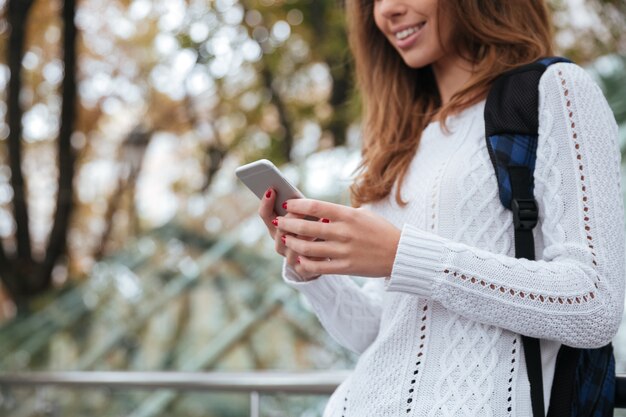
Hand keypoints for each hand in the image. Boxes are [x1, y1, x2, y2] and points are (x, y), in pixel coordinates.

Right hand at [257, 189, 326, 280]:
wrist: (324, 256)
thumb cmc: (315, 227)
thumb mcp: (307, 215)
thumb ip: (301, 206)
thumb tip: (294, 195)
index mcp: (276, 228)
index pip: (265, 215)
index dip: (266, 203)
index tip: (272, 189)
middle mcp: (280, 243)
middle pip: (279, 230)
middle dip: (290, 218)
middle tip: (300, 209)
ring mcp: (290, 258)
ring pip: (293, 246)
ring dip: (306, 234)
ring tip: (320, 221)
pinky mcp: (303, 270)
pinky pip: (307, 261)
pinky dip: (317, 250)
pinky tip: (327, 242)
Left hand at [275, 198, 401, 277]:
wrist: (401, 253)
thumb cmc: (381, 230)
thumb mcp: (363, 214)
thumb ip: (341, 213)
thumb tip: (319, 211)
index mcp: (348, 215)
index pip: (316, 207)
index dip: (297, 205)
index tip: (287, 205)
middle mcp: (345, 232)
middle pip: (308, 227)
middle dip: (289, 224)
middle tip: (279, 222)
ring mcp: (345, 251)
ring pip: (309, 248)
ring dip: (294, 244)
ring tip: (286, 240)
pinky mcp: (347, 267)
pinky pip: (319, 266)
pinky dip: (306, 263)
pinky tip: (299, 260)